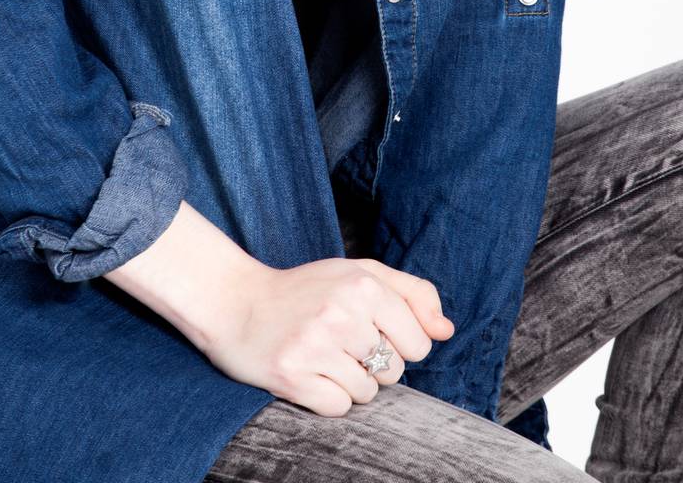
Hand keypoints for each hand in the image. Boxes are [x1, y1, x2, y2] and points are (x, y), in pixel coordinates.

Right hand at [204, 252, 455, 415]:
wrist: (235, 303)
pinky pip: (338, 408)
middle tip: (340, 340)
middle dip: (374, 363)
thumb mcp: (361, 274)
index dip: (400, 343)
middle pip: (394, 371)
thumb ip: (412, 295)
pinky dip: (327, 397)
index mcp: (363, 283)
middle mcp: (341, 312)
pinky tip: (309, 372)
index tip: (371, 330)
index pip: (419, 344)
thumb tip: (447, 331)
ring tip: (323, 355)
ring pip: (367, 393)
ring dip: (350, 381)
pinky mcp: (292, 376)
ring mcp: (315, 345)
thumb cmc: (308, 289)